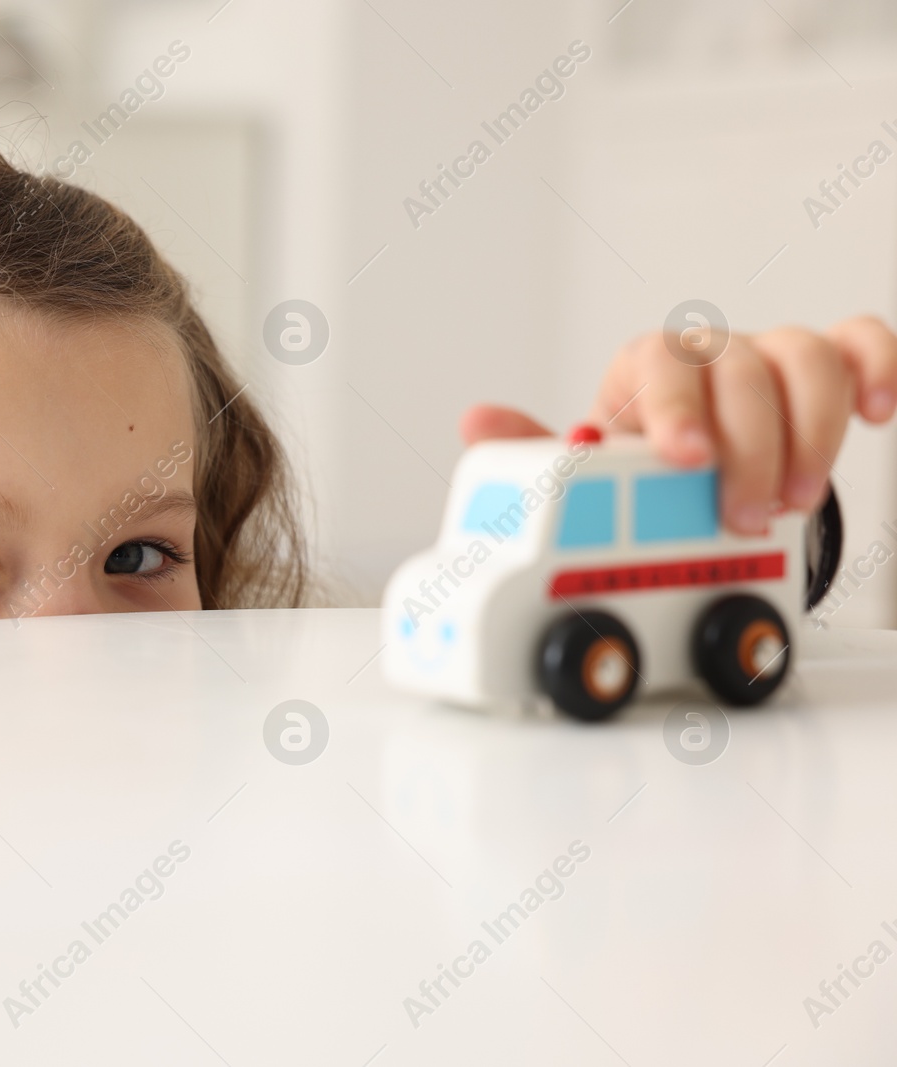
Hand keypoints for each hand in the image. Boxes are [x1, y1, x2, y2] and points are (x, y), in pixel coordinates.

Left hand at [461, 315, 896, 533]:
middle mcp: (712, 354)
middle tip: (746, 514)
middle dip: (750, 448)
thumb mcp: (588, 467)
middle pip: (740, 369)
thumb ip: (543, 452)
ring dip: (812, 432)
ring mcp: (772, 357)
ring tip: (797, 500)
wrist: (691, 466)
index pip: (661, 364)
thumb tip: (480, 425)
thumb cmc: (643, 464)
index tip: (684, 461)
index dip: (676, 408)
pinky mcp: (830, 368)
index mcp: (648, 369)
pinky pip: (862, 342)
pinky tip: (877, 414)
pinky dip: (879, 368)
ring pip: (806, 358)